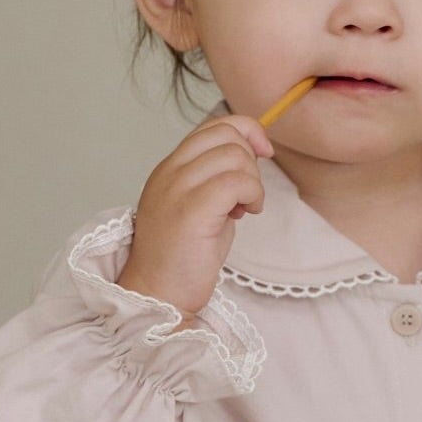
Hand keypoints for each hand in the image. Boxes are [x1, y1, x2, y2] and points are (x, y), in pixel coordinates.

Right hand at [115, 113, 274, 316]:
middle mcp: (170, 172)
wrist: (159, 295)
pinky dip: (252, 194)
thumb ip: (218, 178)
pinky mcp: (191, 210)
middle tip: (247, 195)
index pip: (213, 126)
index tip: (262, 153)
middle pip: (227, 135)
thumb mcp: (200, 206)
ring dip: (253, 181)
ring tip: (245, 208)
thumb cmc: (183, 258)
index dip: (246, 131)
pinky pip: (236, 181)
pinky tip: (246, 214)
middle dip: (250, 161)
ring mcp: (177, 189)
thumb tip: (252, 154)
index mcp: (170, 168)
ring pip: (234, 155)